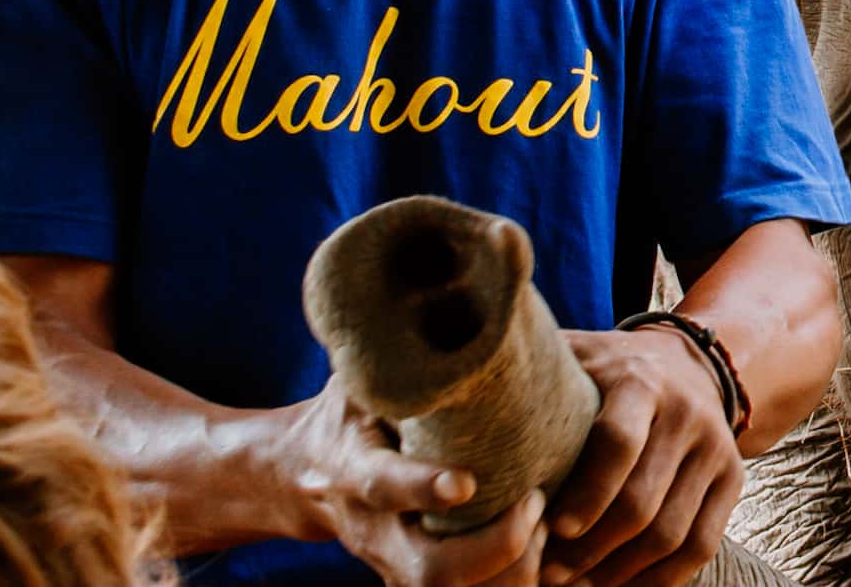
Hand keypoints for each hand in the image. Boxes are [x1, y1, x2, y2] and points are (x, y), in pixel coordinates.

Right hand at [274, 374, 551, 586]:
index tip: (466, 481)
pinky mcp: (417, 581)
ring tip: (548, 520)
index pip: (384, 486)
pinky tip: (546, 546)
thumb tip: (456, 293)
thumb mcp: (361, 377)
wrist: (302, 476)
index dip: (423, 487)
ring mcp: (395, 565)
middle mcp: (375, 531)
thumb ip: (400, 354)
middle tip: (537, 503)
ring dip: (514, 570)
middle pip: (431, 571)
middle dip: (495, 547)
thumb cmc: (347, 412)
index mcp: (353, 471)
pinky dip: (516, 580)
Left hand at [543, 326, 745, 586]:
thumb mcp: (574, 356)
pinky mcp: (732, 478)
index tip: (553, 528)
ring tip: (577, 584)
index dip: (586, 492)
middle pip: (643, 503)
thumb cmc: (604, 370)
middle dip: (592, 550)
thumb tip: (451, 377)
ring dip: (620, 572)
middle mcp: (686, 413)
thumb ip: (527, 370)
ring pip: (672, 533)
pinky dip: (660, 579)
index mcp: (640, 380)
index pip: (618, 442)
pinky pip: (701, 546)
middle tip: (549, 573)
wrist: (686, 363)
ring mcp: (714, 447)